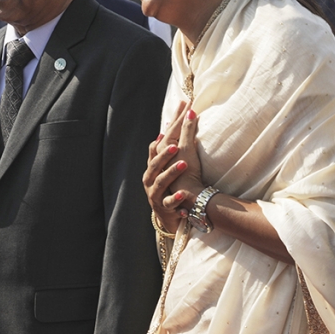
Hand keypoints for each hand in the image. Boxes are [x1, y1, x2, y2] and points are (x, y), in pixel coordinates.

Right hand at [144, 102, 204, 233]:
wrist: (167, 213)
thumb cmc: (169, 186)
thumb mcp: (168, 165)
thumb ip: (170, 145)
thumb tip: (173, 120)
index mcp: (153, 166)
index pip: (158, 147)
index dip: (167, 134)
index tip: (176, 123)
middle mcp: (151, 178)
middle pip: (155, 164)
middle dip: (165, 154)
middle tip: (177, 145)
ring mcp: (156, 193)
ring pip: (160, 182)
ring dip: (171, 172)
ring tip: (183, 164)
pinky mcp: (164, 207)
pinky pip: (169, 203)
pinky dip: (175, 199)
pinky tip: (183, 195)